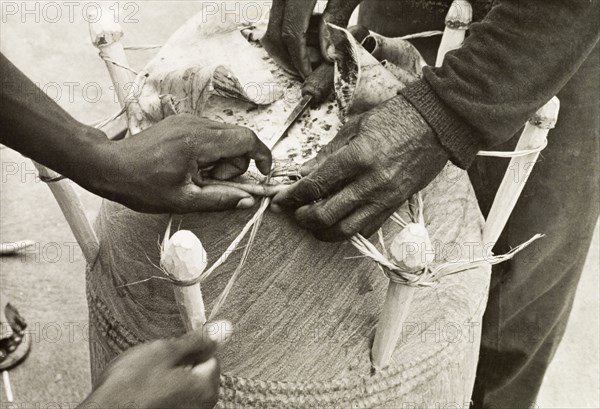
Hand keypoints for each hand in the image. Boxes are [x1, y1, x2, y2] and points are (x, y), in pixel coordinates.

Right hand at [80, 321, 231, 408]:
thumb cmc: (129, 387)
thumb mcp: (164, 352)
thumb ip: (196, 341)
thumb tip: (220, 330)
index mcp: (205, 388)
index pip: (212, 357)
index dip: (191, 348)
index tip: (175, 348)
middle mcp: (201, 406)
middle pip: (199, 373)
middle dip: (181, 364)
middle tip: (157, 364)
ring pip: (184, 386)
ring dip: (169, 378)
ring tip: (147, 379)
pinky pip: (173, 399)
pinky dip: (162, 393)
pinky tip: (145, 392)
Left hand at [95, 114, 271, 213]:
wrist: (108, 166)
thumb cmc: (141, 185)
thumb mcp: (184, 201)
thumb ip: (220, 200)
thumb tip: (247, 201)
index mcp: (199, 142)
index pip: (247, 139)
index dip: (262, 156)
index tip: (263, 173)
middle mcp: (196, 124)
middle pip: (239, 138)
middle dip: (235, 164)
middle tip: (211, 182)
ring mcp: (188, 120)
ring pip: (225, 137)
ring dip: (222, 159)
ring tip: (197, 176)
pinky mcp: (182, 122)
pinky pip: (210, 135)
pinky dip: (210, 152)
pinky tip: (191, 166)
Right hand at [262, 0, 361, 77]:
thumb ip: (338, 17)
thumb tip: (327, 55)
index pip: (291, 32)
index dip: (299, 58)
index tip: (308, 73)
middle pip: (273, 30)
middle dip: (287, 56)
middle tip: (304, 70)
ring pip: (272, 22)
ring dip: (287, 44)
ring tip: (308, 54)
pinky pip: (279, 11)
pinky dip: (289, 26)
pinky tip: (309, 34)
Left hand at [273, 95, 448, 241]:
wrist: (437, 123)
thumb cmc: (396, 118)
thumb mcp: (356, 127)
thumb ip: (328, 153)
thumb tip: (304, 172)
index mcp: (358, 157)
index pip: (316, 185)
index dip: (293, 195)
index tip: (281, 198)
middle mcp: (371, 182)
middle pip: (326, 215)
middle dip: (304, 218)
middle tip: (295, 212)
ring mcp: (385, 197)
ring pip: (345, 230)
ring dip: (323, 231)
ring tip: (313, 223)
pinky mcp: (396, 205)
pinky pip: (367, 228)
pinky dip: (348, 230)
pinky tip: (338, 222)